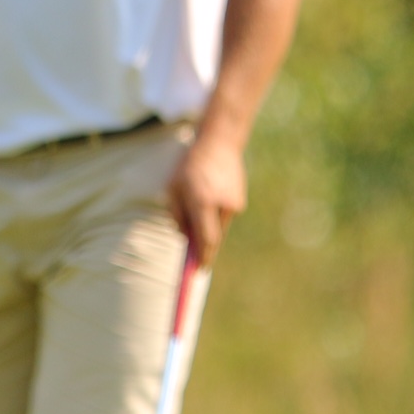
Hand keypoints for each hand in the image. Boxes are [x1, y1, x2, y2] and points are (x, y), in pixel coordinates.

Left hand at [165, 137, 247, 263]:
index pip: (206, 239)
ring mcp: (233, 203)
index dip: (202, 258)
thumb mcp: (173, 188)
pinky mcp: (239, 201)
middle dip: (203, 247)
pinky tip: (209, 196)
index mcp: (202, 202)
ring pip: (218, 227)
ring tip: (198, 205)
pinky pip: (224, 216)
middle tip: (195, 255)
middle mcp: (221, 205)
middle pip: (213, 238)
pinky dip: (214, 215)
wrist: (219, 142)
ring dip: (207, 226)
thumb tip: (184, 237)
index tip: (198, 272)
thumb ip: (177, 215)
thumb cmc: (189, 165)